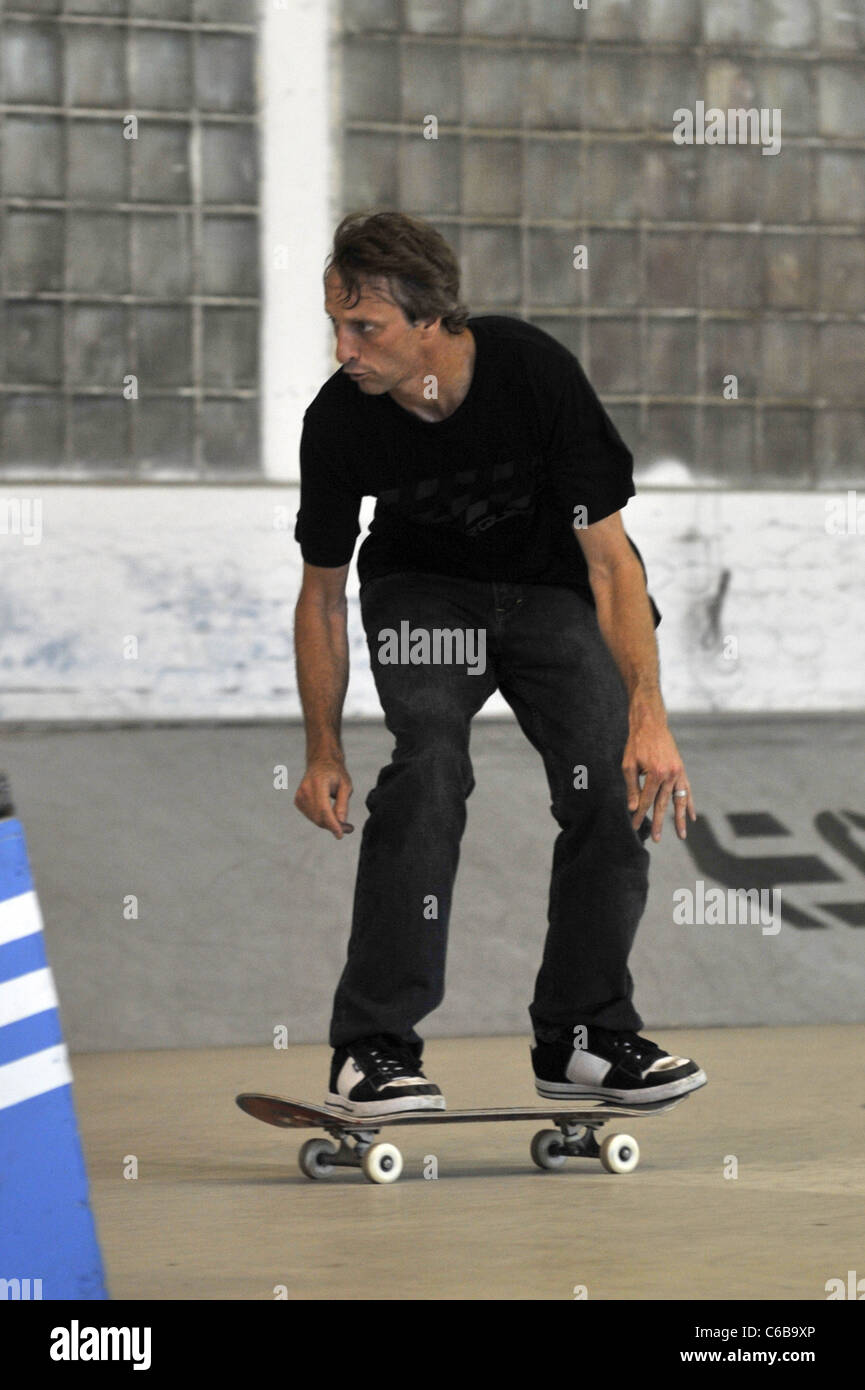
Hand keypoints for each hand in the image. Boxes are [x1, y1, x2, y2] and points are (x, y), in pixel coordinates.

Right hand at [294, 757, 354, 838]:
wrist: (321, 761)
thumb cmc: (336, 773)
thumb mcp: (346, 785)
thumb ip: (343, 804)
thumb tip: (341, 822)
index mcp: (318, 783)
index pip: (323, 809)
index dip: (332, 824)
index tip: (340, 835)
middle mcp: (305, 789)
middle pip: (318, 816)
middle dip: (333, 826)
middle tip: (349, 828)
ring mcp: (299, 795)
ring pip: (314, 819)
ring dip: (329, 824)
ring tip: (343, 823)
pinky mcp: (298, 800)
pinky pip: (311, 816)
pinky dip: (321, 819)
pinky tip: (331, 814)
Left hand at [622, 713, 695, 841]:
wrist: (651, 724)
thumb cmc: (636, 744)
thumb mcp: (628, 765)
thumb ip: (632, 788)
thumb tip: (634, 808)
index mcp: (655, 773)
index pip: (646, 800)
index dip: (639, 815)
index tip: (634, 826)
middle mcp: (669, 775)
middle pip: (662, 804)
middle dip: (657, 822)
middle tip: (656, 839)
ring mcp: (678, 773)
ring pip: (679, 801)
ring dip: (679, 819)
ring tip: (681, 835)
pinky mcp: (682, 770)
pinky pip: (687, 791)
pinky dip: (689, 804)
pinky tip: (690, 817)